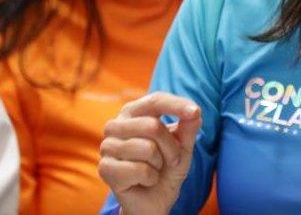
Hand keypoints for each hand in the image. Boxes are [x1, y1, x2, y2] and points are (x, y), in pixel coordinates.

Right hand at [98, 92, 201, 214]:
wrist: (155, 199)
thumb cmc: (167, 167)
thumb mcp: (183, 146)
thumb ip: (188, 128)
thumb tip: (195, 113)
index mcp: (134, 112)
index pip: (156, 101)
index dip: (176, 105)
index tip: (195, 112)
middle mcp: (116, 125)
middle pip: (153, 126)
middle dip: (171, 147)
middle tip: (172, 160)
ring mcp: (107, 146)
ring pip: (147, 148)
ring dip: (160, 164)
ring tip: (155, 169)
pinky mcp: (105, 168)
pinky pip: (138, 169)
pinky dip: (150, 177)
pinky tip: (144, 180)